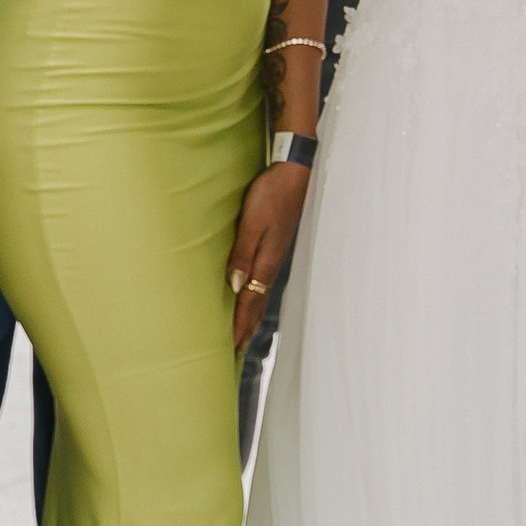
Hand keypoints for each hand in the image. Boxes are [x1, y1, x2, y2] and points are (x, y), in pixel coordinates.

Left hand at [226, 162, 308, 354]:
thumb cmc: (271, 193)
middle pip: (258, 304)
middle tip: (236, 352)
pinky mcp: (275, 246)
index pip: (250, 302)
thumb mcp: (252, 221)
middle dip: (247, 329)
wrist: (295, 172)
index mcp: (266, 260)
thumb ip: (243, 252)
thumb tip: (236, 285)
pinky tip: (254, 296)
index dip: (240, 325)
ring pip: (262, 294)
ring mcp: (275, 254)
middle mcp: (272, 262)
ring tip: (245, 334)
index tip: (231, 348)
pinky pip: (265, 281)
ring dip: (252, 316)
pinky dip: (258, 298)